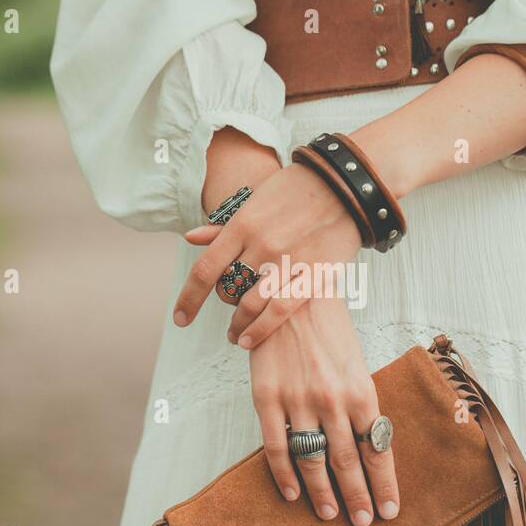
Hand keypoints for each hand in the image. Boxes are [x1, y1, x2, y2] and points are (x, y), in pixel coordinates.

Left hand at [176, 161, 362, 344]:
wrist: (345, 185)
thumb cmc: (295, 192)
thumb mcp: (255, 202)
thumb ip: (224, 227)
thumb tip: (190, 238)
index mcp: (242, 225)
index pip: (205, 270)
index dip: (189, 298)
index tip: (180, 318)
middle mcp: (261, 245)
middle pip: (227, 289)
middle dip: (224, 304)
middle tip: (229, 309)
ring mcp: (287, 260)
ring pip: (250, 304)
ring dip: (238, 324)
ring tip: (236, 335)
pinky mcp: (313, 273)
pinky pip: (280, 309)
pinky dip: (261, 328)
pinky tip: (250, 339)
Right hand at [249, 296, 398, 525]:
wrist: (291, 289)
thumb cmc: (329, 328)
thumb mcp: (356, 363)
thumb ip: (360, 403)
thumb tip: (369, 444)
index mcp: (361, 391)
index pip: (377, 449)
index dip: (384, 483)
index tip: (390, 510)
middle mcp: (333, 401)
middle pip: (348, 462)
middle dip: (358, 497)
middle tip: (363, 523)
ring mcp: (298, 401)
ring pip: (314, 460)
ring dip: (324, 493)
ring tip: (332, 516)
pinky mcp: (267, 398)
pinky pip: (277, 447)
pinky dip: (285, 474)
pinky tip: (294, 494)